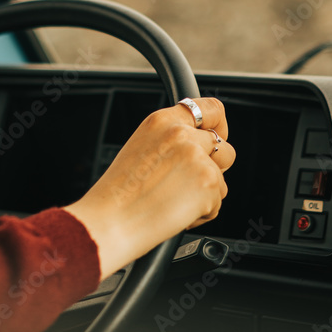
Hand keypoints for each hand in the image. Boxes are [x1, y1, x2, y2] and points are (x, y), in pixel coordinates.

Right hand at [63, 97, 234, 279]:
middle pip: (223, 146)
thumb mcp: (141, 148)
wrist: (108, 222)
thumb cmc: (118, 195)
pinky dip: (203, 213)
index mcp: (162, 121)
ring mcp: (196, 157)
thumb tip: (199, 145)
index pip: (210, 108)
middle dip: (215, 167)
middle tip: (190, 183)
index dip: (219, 125)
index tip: (217, 138)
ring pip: (222, 177)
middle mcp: (181, 134)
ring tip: (176, 201)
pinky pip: (218, 202)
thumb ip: (171, 139)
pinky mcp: (207, 182)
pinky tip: (176, 214)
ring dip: (207, 192)